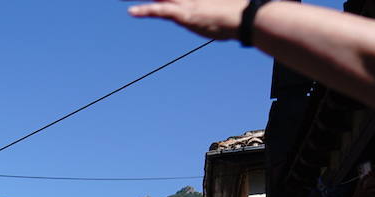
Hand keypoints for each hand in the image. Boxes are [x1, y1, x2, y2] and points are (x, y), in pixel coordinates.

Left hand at [126, 0, 246, 39]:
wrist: (243, 17)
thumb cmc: (230, 17)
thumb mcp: (212, 13)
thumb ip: (200, 12)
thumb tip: (200, 15)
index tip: (142, 1)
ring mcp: (184, 2)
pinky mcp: (184, 13)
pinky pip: (160, 10)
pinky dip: (145, 10)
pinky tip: (131, 11)